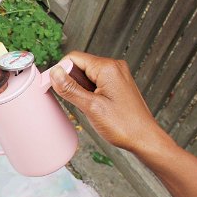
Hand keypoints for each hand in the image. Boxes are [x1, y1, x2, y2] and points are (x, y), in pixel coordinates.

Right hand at [50, 51, 168, 154]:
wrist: (144, 138)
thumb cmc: (124, 125)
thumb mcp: (91, 107)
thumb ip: (70, 88)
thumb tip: (55, 73)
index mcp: (108, 68)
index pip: (73, 58)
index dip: (59, 71)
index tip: (51, 86)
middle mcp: (114, 67)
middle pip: (80, 65)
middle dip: (70, 82)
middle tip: (72, 100)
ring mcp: (117, 75)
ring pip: (87, 75)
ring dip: (80, 89)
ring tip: (87, 106)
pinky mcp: (117, 84)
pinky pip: (96, 82)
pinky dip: (89, 92)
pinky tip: (92, 106)